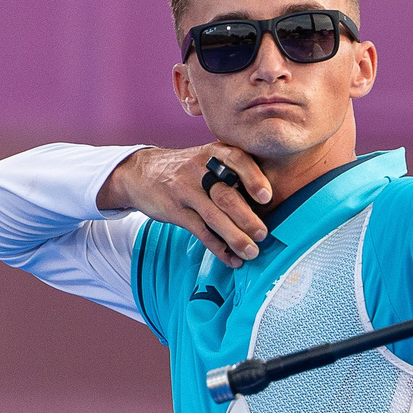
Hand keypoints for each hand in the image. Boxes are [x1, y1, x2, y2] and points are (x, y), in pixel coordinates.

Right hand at [100, 144, 273, 265]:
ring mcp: (185, 190)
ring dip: (234, 237)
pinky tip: (231, 259)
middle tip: (263, 234)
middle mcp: (199, 170)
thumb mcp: (207, 158)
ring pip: (213, 216)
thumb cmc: (187, 168)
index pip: (237, 160)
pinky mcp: (175, 211)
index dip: (253, 178)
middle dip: (246, 217)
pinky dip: (218, 248)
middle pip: (226, 194)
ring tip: (251, 252)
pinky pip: (200, 231)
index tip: (266, 197)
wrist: (141, 173)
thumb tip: (271, 200)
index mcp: (213, 153)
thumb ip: (233, 171)